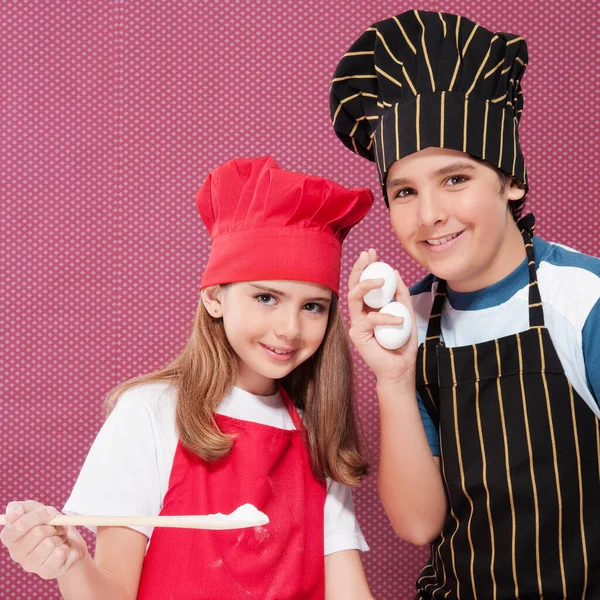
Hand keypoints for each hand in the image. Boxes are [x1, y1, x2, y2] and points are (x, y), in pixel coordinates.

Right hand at [0, 501, 88, 579]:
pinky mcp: (45, 572)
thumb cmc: (49, 523)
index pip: (17, 527)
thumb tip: (11, 516)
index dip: (36, 517)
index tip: (50, 511)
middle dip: (53, 526)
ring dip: (60, 536)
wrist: (70, 540)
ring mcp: (30, 565)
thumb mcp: (35, 508)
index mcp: (10, 537)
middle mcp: (16, 553)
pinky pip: (59, 554)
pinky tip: (61, 549)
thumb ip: (19, 508)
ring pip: (49, 543)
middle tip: (56, 527)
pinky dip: (65, 547)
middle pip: (37, 533)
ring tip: (58, 538)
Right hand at [347, 249, 417, 384]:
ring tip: (382, 281)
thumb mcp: (407, 313)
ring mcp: (357, 323)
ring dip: (366, 285)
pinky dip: (386, 317)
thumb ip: (401, 295)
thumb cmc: (403, 343)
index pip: (364, 282)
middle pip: (353, 285)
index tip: (373, 252)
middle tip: (367, 256)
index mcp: (370, 306)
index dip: (366, 266)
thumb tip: (395, 272)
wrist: (401, 367)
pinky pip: (370, 319)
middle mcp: (360, 313)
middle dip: (359, 268)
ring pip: (354, 297)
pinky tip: (400, 319)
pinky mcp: (357, 335)